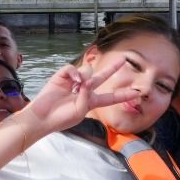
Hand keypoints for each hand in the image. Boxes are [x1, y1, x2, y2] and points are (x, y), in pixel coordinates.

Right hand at [19, 57, 134, 135]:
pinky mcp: (62, 77)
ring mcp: (73, 82)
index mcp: (91, 102)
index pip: (111, 97)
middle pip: (102, 77)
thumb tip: (87, 80)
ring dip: (85, 77)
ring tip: (77, 87)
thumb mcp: (80, 111)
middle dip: (112, 68)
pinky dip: (74, 73)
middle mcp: (84, 90)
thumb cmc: (61, 119)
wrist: (43, 118)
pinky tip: (73, 81)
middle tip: (123, 59)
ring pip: (87, 70)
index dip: (123, 95)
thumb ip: (87, 97)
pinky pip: (73, 68)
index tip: (137, 93)